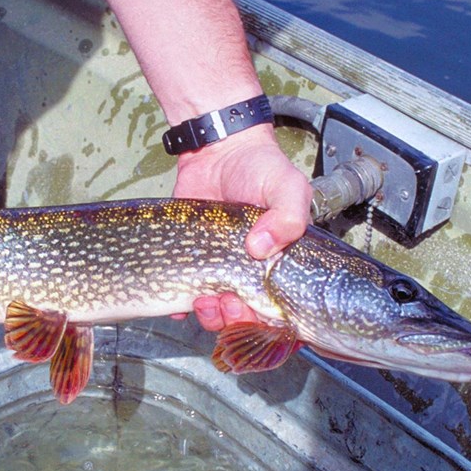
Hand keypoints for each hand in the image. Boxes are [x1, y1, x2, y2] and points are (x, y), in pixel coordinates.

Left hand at [172, 124, 311, 330]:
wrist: (219, 150)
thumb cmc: (261, 170)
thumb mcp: (288, 188)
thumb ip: (289, 217)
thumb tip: (259, 249)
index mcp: (280, 266)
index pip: (278, 310)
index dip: (266, 319)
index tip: (252, 306)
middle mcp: (251, 275)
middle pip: (245, 317)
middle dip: (234, 319)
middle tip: (227, 302)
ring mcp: (220, 271)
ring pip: (216, 313)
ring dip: (210, 316)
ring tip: (204, 300)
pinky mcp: (192, 263)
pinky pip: (184, 297)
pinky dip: (181, 307)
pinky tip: (181, 303)